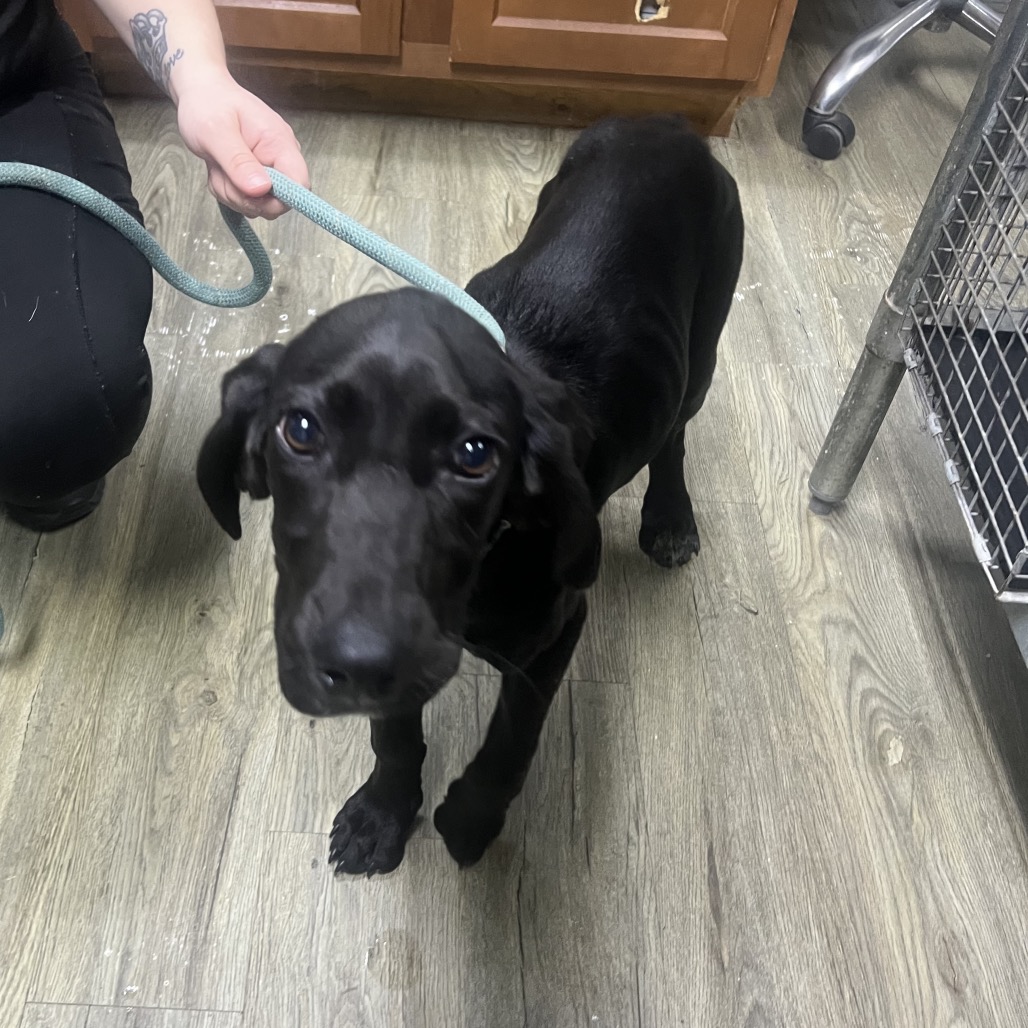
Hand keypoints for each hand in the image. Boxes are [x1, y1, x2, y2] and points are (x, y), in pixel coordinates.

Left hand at [175, 71, 309, 219]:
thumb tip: (261, 189)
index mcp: (280, 143)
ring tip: (218, 166)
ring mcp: (268, 170)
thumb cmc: (208, 104)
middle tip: (223, 174)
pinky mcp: (256, 178)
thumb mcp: (215, 130)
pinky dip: (228, 191)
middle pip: (277, 202)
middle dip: (246, 198)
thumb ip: (238, 161)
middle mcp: (280, 159)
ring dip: (231, 193)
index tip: (251, 193)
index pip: (300, 185)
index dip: (280, 198)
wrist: (200, 93)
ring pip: (258, 205)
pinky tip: (219, 170)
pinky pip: (246, 201)